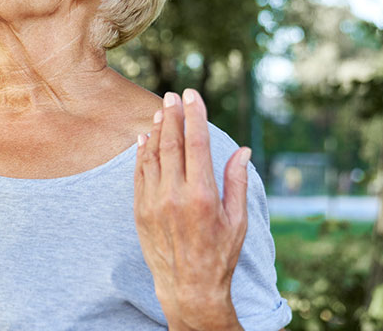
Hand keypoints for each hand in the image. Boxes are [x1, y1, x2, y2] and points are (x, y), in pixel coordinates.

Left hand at [133, 89, 249, 330]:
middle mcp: (174, 195)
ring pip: (153, 156)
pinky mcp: (140, 210)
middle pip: (172, 144)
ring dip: (157, 131)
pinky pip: (140, 174)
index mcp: (202, 196)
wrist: (188, 287)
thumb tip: (242, 149)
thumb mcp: (238, 221)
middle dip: (173, 116)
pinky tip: (145, 138)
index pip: (197, 144)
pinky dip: (142, 153)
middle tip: (172, 96)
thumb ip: (236, 182)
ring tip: (161, 111)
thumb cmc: (220, 255)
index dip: (194, 116)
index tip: (192, 95)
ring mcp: (153, 202)